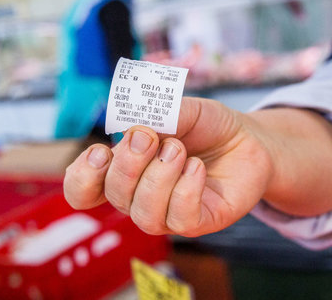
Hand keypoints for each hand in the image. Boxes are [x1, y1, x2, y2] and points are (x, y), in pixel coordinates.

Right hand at [64, 97, 272, 236]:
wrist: (249, 139)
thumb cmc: (208, 127)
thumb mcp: (182, 108)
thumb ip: (158, 113)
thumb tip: (135, 124)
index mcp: (126, 169)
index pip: (83, 190)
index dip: (82, 177)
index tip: (101, 150)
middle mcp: (140, 196)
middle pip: (113, 195)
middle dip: (128, 163)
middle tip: (151, 137)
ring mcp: (168, 212)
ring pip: (144, 214)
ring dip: (159, 177)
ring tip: (180, 149)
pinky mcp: (199, 221)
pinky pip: (181, 219)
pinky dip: (186, 189)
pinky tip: (197, 167)